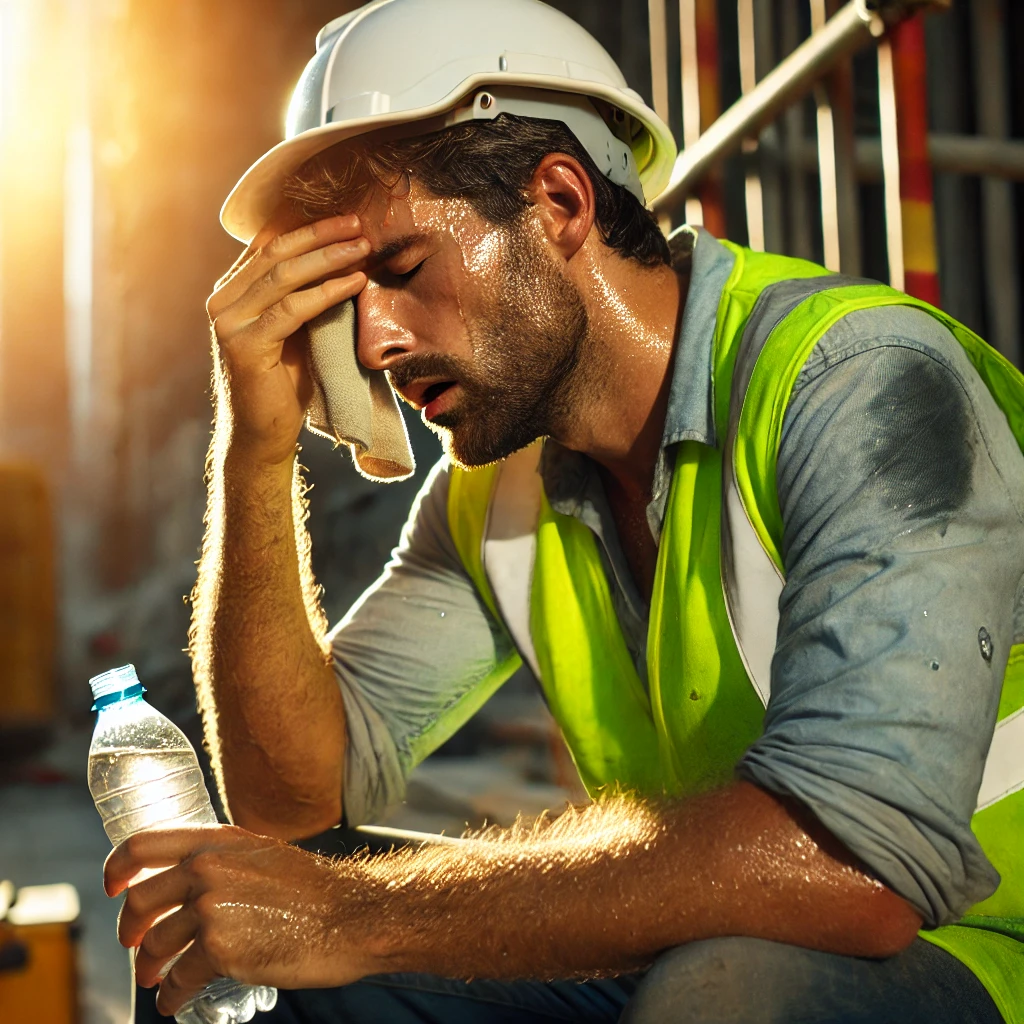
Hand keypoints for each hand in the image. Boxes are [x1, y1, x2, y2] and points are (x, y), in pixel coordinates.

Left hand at [104, 825, 371, 1016]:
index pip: (143, 845)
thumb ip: (227, 859)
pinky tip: (176, 1001)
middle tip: (135, 944)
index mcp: (218, 840)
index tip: (113, 888)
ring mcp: (213, 908)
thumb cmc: (315, 890)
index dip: (117, 868)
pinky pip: (178, 978)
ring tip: (158, 979)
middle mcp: (209, 868)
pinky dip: (171, 996)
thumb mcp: (265, 854)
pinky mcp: (221, 950)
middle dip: (130, 930)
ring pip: (154, 943)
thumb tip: (193, 879)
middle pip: (140, 900)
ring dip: (149, 968)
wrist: (351, 915)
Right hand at [207, 211, 369, 466]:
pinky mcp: (244, 345)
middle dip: (320, 234)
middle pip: (275, 252)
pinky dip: (327, 292)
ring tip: (363, 247)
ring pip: (283, 275)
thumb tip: (340, 257)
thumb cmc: (284, 384)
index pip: (268, 244)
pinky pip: (292, 309)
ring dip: (328, 257)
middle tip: (358, 223)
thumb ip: (299, 296)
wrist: (263, 434)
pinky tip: (354, 282)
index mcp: (231, 291)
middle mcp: (222, 301)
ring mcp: (228, 322)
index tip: (343, 215)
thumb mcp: (293, 329)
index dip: (305, 225)